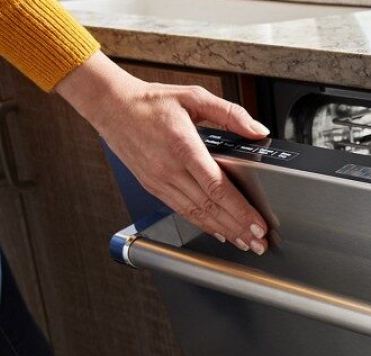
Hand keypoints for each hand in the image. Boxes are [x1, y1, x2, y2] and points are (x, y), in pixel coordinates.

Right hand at [56, 53, 269, 253]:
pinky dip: (202, 224)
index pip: (217, 187)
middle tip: (259, 243)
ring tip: (244, 243)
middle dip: (238, 229)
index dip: (240, 211)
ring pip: (196, 214)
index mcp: (183, 146)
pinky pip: (181, 210)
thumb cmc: (150, 101)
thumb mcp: (194, 96)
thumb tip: (257, 130)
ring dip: (223, 231)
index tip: (258, 225)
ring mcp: (159, 181)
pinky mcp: (152, 187)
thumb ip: (230, 114)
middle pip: (210, 207)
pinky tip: (218, 231)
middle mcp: (170, 169)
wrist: (111, 106)